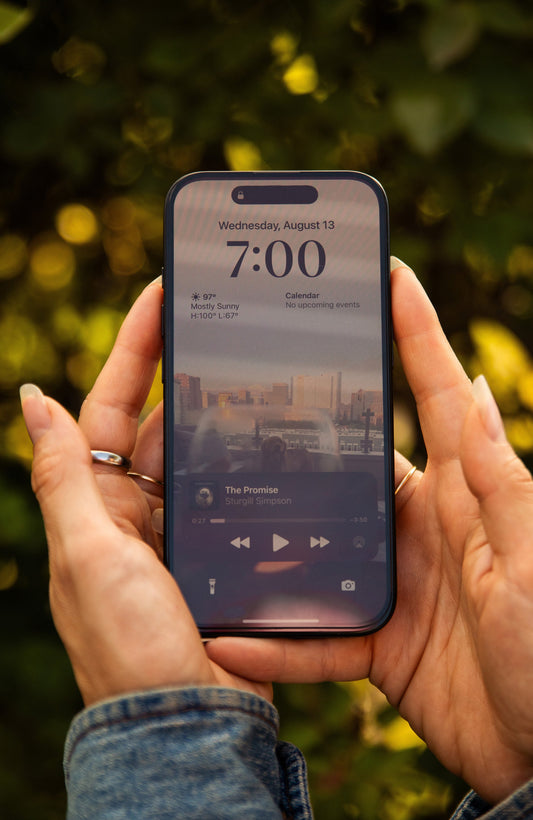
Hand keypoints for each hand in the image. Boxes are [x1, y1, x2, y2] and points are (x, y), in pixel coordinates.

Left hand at [21, 278, 270, 706]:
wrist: (187, 723)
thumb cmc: (127, 646)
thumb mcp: (88, 556)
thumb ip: (61, 478)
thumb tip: (31, 398)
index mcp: (94, 505)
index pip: (111, 409)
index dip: (135, 351)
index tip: (162, 296)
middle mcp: (131, 514)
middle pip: (160, 425)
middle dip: (186, 376)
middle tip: (225, 329)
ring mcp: (174, 534)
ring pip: (198, 458)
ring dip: (220, 420)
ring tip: (258, 375)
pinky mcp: (213, 556)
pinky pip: (229, 496)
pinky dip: (246, 470)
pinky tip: (277, 446)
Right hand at [207, 261, 532, 803]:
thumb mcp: (528, 558)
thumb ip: (498, 479)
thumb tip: (478, 386)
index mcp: (466, 496)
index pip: (437, 399)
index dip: (414, 334)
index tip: (390, 273)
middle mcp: (426, 530)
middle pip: (353, 468)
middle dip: (306, 434)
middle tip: (246, 400)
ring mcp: (398, 585)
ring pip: (320, 549)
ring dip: (271, 543)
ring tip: (211, 521)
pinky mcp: (379, 642)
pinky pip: (316, 635)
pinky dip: (278, 640)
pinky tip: (232, 636)